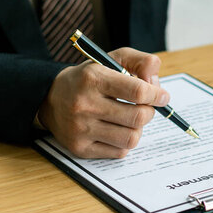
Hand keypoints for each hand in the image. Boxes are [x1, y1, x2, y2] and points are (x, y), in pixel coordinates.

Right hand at [38, 47, 169, 158]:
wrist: (50, 98)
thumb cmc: (90, 79)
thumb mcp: (113, 59)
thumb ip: (141, 62)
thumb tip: (157, 84)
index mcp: (94, 78)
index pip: (138, 91)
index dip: (156, 95)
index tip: (162, 96)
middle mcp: (84, 104)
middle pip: (138, 117)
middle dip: (149, 112)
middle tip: (144, 107)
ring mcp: (80, 129)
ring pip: (131, 138)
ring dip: (138, 129)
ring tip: (130, 119)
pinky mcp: (79, 148)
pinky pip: (119, 152)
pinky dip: (125, 142)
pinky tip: (117, 130)